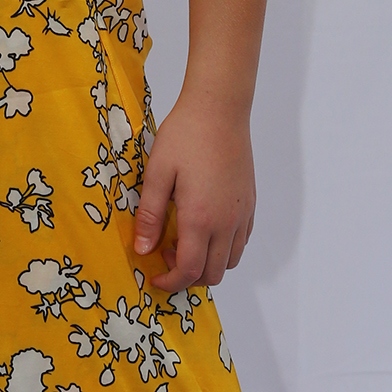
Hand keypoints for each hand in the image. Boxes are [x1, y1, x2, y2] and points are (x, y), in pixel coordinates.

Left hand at [132, 93, 255, 292]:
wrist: (219, 109)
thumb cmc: (185, 136)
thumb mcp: (157, 174)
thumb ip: (149, 216)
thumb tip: (142, 250)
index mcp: (200, 219)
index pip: (189, 271)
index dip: (170, 283)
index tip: (154, 277)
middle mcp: (226, 223)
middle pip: (213, 274)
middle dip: (187, 277)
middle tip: (165, 256)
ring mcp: (241, 214)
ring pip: (230, 261)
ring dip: (207, 264)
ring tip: (184, 242)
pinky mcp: (249, 203)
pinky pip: (241, 241)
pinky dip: (224, 248)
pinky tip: (204, 228)